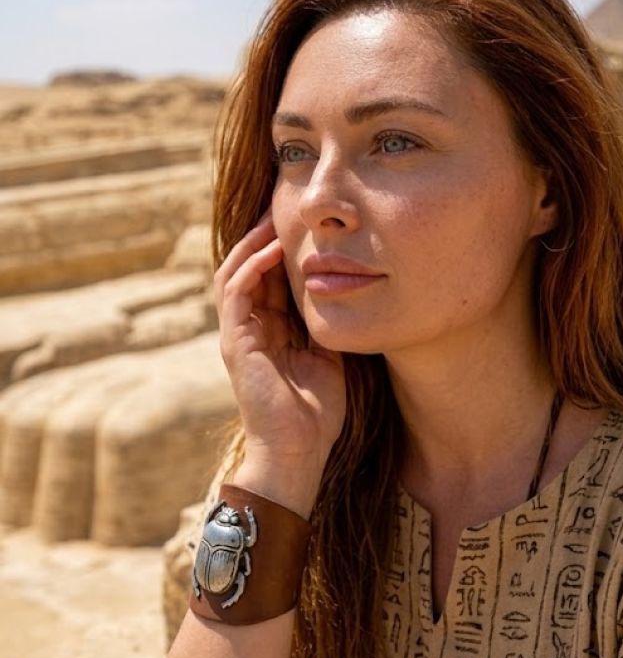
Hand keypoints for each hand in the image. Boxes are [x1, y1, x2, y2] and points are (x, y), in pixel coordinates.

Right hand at [214, 213, 345, 481]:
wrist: (298, 452)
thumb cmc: (317, 412)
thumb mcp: (330, 355)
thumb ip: (329, 325)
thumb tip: (352, 292)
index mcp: (269, 329)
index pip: (269, 277)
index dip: (281, 247)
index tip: (303, 221)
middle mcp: (249, 327)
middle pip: (248, 268)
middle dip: (263, 235)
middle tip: (283, 205)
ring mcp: (239, 334)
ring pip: (235, 273)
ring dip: (252, 243)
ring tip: (273, 218)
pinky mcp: (235, 343)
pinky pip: (236, 293)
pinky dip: (251, 268)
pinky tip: (271, 249)